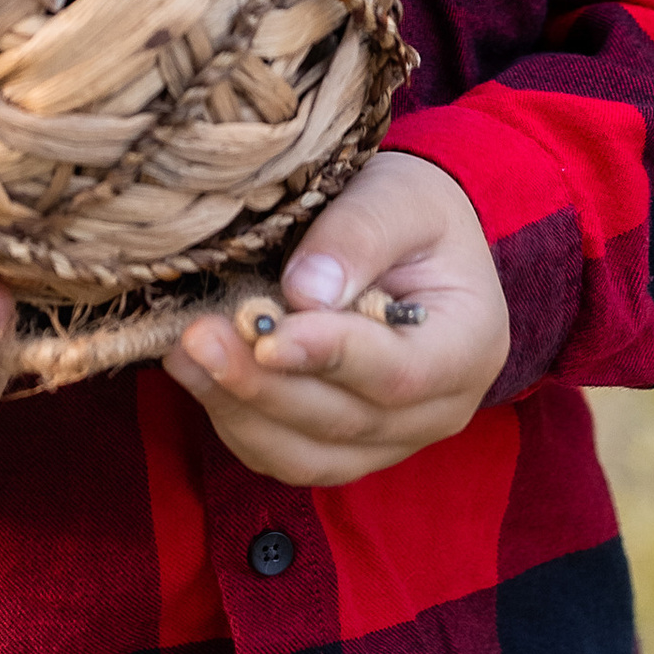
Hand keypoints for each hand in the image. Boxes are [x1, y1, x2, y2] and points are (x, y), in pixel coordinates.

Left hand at [166, 152, 508, 485]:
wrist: (418, 239)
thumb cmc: (414, 210)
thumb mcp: (400, 197)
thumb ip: (359, 236)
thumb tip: (303, 291)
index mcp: (469, 344)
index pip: (399, 373)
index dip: (329, 358)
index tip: (266, 333)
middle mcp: (438, 410)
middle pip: (345, 421)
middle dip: (264, 384)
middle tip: (199, 336)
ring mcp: (392, 439)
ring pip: (308, 454)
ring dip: (238, 409)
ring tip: (185, 354)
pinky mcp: (346, 447)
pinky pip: (287, 456)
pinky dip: (237, 423)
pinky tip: (196, 375)